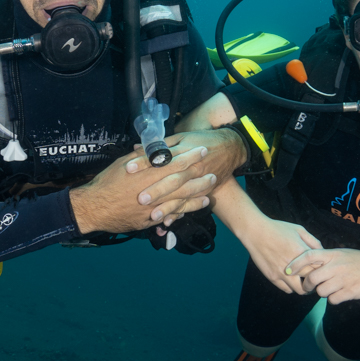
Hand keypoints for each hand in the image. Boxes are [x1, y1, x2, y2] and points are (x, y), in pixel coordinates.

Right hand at [69, 145, 212, 233]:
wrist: (94, 207)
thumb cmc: (107, 182)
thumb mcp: (124, 163)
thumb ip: (143, 157)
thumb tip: (156, 148)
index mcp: (148, 173)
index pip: (175, 162)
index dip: (190, 156)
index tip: (202, 150)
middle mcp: (154, 191)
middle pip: (183, 184)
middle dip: (200, 180)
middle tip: (214, 174)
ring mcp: (153, 208)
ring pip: (180, 202)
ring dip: (195, 199)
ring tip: (208, 196)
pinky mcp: (149, 220)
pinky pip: (170, 216)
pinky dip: (181, 213)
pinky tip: (190, 211)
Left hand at [124, 130, 244, 223]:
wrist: (230, 147)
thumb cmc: (202, 140)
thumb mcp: (181, 138)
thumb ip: (160, 144)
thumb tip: (137, 146)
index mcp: (182, 151)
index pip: (161, 157)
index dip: (144, 162)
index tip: (128, 168)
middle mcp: (190, 167)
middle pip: (171, 180)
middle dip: (157, 190)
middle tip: (141, 199)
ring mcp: (197, 180)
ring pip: (181, 195)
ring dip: (168, 207)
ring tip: (153, 216)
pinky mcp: (203, 190)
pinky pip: (189, 204)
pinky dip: (178, 213)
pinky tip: (167, 222)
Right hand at [235, 215, 321, 293]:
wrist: (256, 232)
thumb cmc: (278, 229)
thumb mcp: (299, 230)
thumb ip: (313, 242)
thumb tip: (322, 253)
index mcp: (302, 252)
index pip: (320, 268)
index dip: (323, 270)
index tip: (322, 269)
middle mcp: (294, 265)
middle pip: (312, 280)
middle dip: (316, 280)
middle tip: (316, 279)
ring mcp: (282, 273)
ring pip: (300, 290)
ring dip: (304, 287)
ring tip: (304, 282)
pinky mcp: (273, 277)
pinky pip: (287, 290)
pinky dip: (292, 287)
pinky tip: (292, 281)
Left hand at [285, 247, 359, 304]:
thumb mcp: (345, 254)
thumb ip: (329, 258)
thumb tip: (313, 265)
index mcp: (334, 254)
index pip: (308, 255)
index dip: (295, 263)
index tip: (287, 270)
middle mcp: (336, 266)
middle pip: (311, 278)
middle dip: (307, 286)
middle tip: (309, 288)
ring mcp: (343, 279)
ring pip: (321, 291)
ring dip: (323, 293)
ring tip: (332, 289)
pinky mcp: (350, 291)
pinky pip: (332, 300)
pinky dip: (334, 299)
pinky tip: (342, 294)